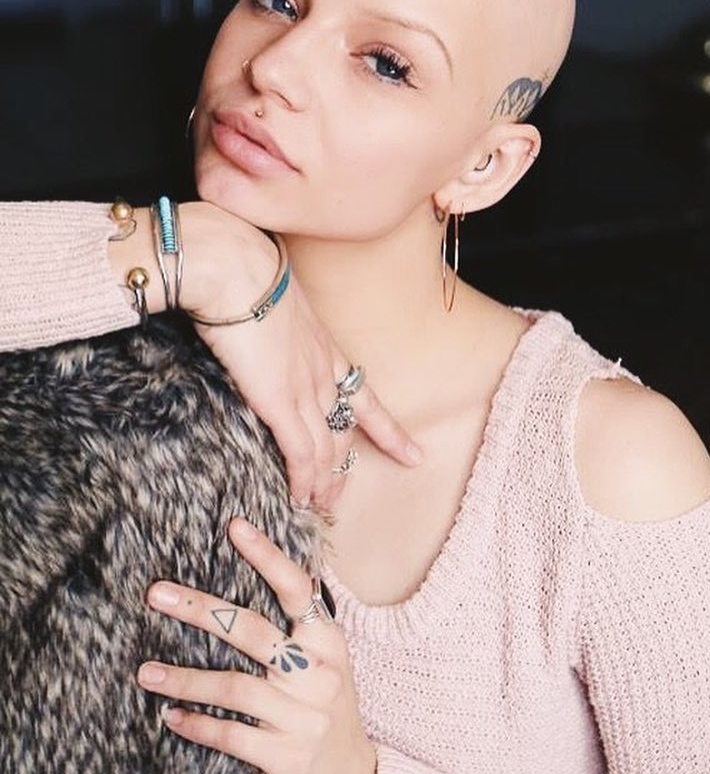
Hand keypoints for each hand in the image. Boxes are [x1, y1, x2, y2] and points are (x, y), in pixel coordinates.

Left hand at [137, 518, 376, 773]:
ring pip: (235, 687)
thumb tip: (251, 569)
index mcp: (329, 639)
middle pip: (253, 631)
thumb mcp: (324, 658)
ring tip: (146, 672)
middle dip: (201, 609)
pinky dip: (197, 723)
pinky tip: (171, 716)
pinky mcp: (288, 754)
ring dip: (184, 679)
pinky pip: (232, 735)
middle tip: (157, 594)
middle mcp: (319, 672)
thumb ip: (296, 624)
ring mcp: (305, 715)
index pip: (297, 588)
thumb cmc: (324, 702)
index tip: (235, 527)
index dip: (267, 556)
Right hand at [178, 203, 420, 507]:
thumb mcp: (272, 298)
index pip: (365, 396)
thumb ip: (274, 323)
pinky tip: (301, 497)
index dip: (388, 431)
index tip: (412, 453)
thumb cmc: (243, 271)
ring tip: (321, 510)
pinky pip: (300, 452)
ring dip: (324, 483)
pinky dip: (303, 479)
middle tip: (340, 501)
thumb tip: (257, 330)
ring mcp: (306, 387)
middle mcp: (323, 371)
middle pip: (345, 431)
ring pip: (326, 448)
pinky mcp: (280, 400)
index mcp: (324, 346)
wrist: (233, 264)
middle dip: (344, 469)